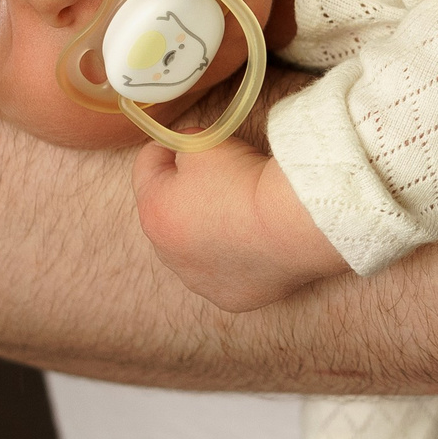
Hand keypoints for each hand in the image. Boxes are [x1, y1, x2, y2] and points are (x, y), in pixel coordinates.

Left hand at [136, 137, 346, 312]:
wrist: (291, 222)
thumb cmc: (244, 181)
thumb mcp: (203, 144)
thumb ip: (182, 145)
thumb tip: (184, 153)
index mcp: (154, 213)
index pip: (146, 167)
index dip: (168, 147)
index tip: (189, 141)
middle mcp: (168, 255)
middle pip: (170, 212)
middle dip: (187, 193)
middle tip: (221, 177)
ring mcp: (200, 281)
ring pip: (196, 248)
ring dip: (209, 230)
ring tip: (240, 213)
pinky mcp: (231, 297)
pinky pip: (227, 273)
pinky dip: (236, 258)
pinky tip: (255, 243)